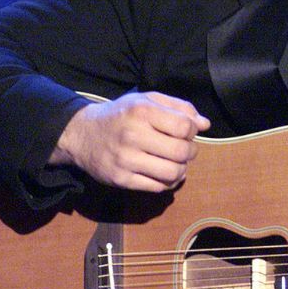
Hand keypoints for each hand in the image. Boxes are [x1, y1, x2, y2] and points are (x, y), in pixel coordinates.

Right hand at [49, 91, 210, 191]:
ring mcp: (125, 159)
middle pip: (182, 152)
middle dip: (190, 152)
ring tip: (175, 162)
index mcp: (141, 110)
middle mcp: (133, 134)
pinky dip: (167, 182)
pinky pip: (157, 187)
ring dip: (181, 169)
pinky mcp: (121, 179)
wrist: (82, 135)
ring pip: (173, 173)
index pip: (185, 127)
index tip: (185, 131)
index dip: (192, 131)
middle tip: (184, 149)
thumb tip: (205, 124)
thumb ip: (179, 108)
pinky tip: (162, 172)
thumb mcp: (147, 100)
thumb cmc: (121, 115)